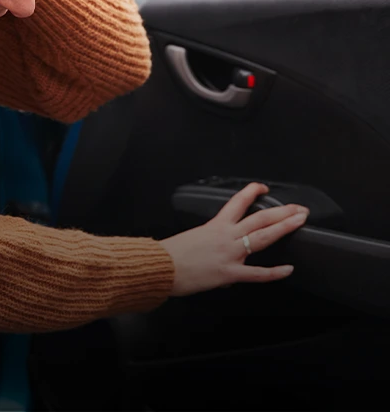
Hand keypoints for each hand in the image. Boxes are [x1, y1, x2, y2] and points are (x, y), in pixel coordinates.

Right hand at [159, 182, 307, 295]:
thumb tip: (221, 256)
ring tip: (299, 221)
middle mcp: (226, 235)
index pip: (237, 202)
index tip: (263, 188)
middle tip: (299, 208)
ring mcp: (230, 253)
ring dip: (283, 228)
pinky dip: (274, 272)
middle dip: (282, 211)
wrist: (162, 266)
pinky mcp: (229, 273)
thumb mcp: (193, 240)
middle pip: (259, 218)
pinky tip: (288, 269)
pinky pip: (257, 273)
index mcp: (215, 225)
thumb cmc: (172, 254)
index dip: (252, 192)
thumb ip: (211, 245)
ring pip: (262, 237)